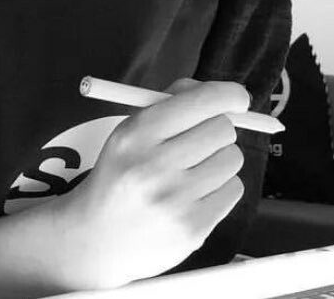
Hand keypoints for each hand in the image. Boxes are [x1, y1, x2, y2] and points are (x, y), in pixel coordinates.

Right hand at [49, 77, 249, 288]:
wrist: (96, 238)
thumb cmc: (121, 176)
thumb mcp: (130, 131)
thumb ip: (172, 103)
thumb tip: (222, 94)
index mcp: (137, 134)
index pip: (201, 102)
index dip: (228, 95)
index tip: (237, 98)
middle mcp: (154, 165)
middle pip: (222, 128)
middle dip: (217, 129)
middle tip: (201, 141)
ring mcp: (174, 200)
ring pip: (233, 158)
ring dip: (220, 160)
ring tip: (194, 171)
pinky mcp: (193, 229)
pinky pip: (234, 189)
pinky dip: (221, 188)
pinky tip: (196, 194)